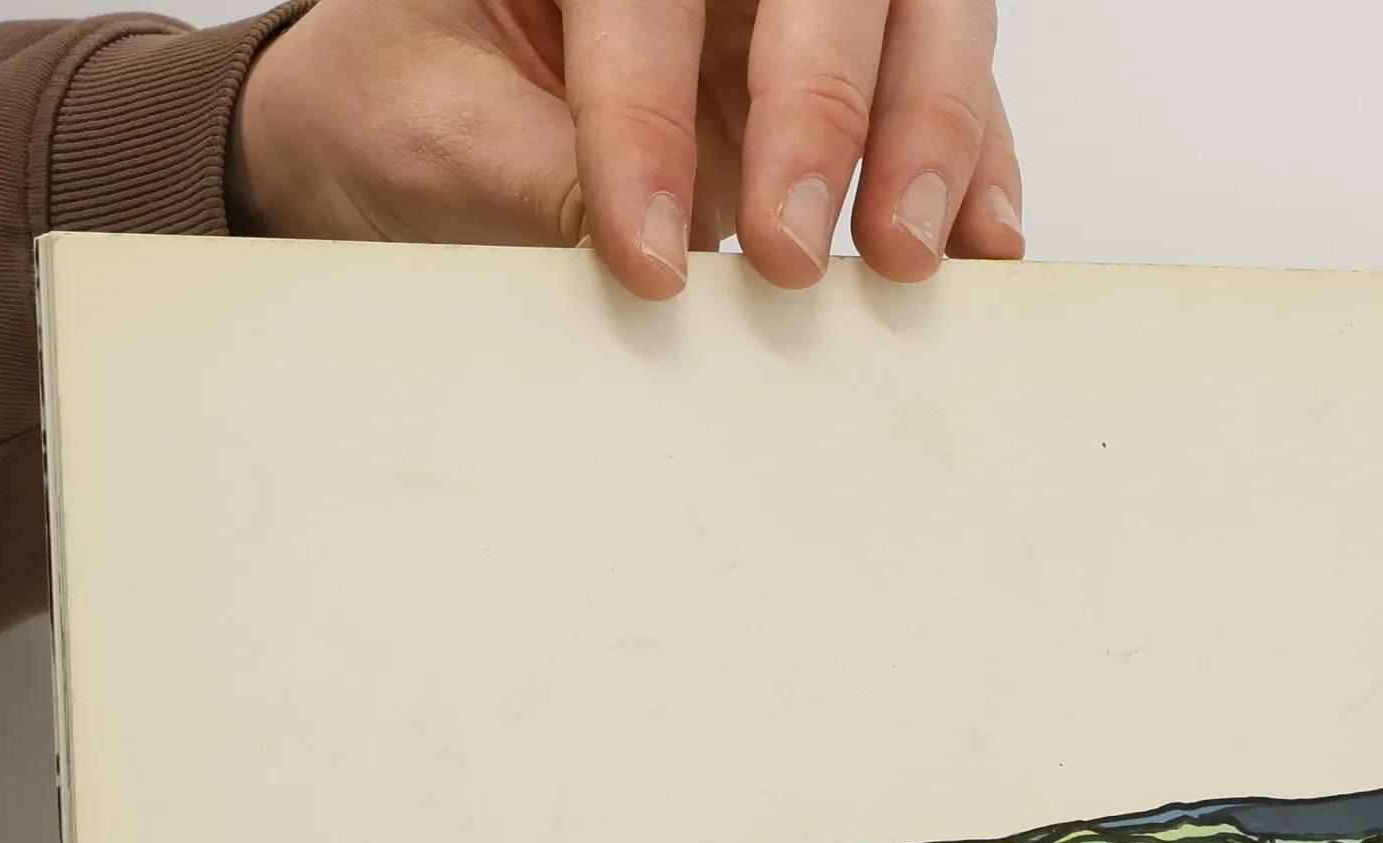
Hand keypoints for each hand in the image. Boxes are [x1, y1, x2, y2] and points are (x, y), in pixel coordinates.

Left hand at [227, 0, 1022, 296]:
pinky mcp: (847, 68)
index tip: (647, 252)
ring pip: (917, 12)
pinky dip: (972, 165)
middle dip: (821, 110)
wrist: (406, 117)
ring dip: (925, 133)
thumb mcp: (438, 139)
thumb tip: (668, 276)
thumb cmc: (406, 101)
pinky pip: (947, 90)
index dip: (650, 119)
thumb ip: (550, 188)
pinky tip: (976, 241)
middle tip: (790, 252)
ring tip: (907, 254)